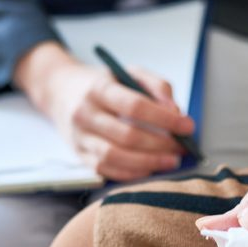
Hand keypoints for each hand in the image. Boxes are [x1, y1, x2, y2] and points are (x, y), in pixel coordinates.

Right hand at [14, 42, 194, 180]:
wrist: (60, 91)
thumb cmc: (103, 83)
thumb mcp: (129, 73)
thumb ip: (157, 86)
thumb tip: (176, 111)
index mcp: (99, 89)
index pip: (135, 106)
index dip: (164, 119)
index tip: (187, 126)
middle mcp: (85, 114)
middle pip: (127, 135)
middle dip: (161, 144)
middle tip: (182, 147)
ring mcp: (79, 137)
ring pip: (115, 157)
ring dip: (149, 163)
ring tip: (171, 161)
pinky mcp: (79, 155)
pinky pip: (107, 171)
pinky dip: (132, 173)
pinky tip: (151, 169)